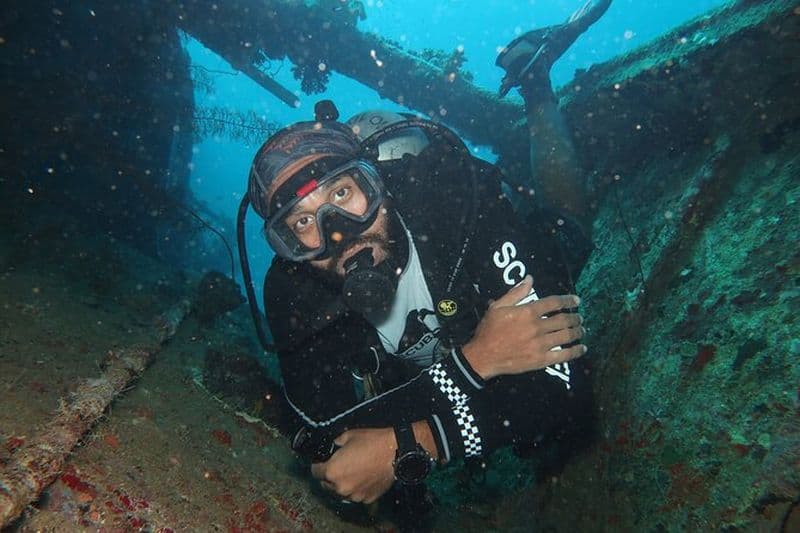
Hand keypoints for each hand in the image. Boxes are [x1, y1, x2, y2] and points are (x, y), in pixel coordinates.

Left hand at [310, 428, 396, 503]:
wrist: (396, 452)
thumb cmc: (373, 443)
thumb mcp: (349, 436)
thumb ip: (336, 443)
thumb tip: (334, 445)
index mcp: (332, 471)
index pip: (315, 473)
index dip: (317, 466)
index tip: (321, 463)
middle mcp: (341, 487)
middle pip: (326, 485)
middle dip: (329, 476)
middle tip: (339, 465)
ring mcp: (355, 495)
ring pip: (341, 492)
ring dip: (343, 484)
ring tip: (353, 471)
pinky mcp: (368, 498)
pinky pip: (357, 495)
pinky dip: (358, 489)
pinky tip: (363, 477)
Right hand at [462, 275, 585, 379]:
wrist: (483, 356)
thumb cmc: (489, 330)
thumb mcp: (497, 307)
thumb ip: (516, 293)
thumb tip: (530, 279)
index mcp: (527, 312)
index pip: (554, 303)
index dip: (568, 300)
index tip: (576, 300)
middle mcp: (537, 327)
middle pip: (563, 319)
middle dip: (575, 317)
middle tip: (580, 317)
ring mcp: (540, 344)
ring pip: (566, 336)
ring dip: (577, 331)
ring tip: (582, 329)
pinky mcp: (541, 360)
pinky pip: (563, 355)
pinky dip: (575, 351)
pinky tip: (581, 348)